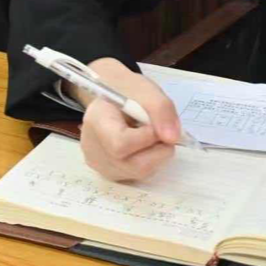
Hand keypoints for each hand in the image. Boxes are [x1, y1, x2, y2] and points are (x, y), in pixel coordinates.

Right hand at [74, 58, 181, 181]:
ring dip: (156, 156)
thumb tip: (172, 138)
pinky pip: (137, 175)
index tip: (155, 124)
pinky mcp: (110, 174)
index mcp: (96, 120)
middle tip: (161, 131)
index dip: (147, 138)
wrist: (111, 99)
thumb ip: (161, 110)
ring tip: (152, 136)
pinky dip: (149, 161)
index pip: (120, 143)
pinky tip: (144, 146)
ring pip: (138, 172)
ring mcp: (100, 164)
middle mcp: (93, 148)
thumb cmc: (126, 91)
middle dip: (158, 149)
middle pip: (132, 164)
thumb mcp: (147, 90)